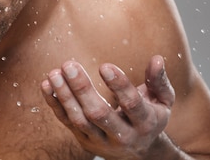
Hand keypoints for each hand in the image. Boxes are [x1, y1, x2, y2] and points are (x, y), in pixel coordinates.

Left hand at [41, 55, 175, 159]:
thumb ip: (158, 81)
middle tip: (69, 64)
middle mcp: (123, 135)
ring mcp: (101, 141)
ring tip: (54, 73)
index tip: (104, 66)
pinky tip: (46, 85)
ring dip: (65, 95)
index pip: (131, 104)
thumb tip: (157, 59)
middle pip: (99, 114)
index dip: (118, 85)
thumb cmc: (150, 116)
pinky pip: (66, 122)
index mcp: (145, 122)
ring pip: (79, 120)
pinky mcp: (84, 141)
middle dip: (82, 89)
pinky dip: (55, 104)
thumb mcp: (162, 101)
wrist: (140, 153)